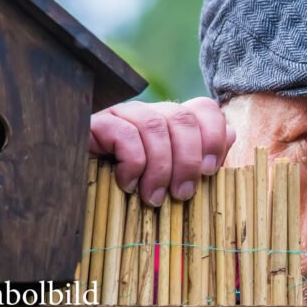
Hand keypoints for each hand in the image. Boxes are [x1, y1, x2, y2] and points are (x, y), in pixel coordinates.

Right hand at [89, 97, 236, 206]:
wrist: (74, 194)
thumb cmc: (132, 192)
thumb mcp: (172, 179)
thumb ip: (202, 158)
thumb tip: (231, 133)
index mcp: (171, 122)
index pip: (203, 108)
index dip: (214, 135)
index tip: (210, 170)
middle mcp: (149, 113)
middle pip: (182, 118)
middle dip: (188, 159)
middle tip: (183, 194)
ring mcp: (122, 115)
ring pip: (154, 125)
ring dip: (161, 167)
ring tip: (155, 198)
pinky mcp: (95, 125)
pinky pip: (124, 133)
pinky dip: (134, 163)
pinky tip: (129, 185)